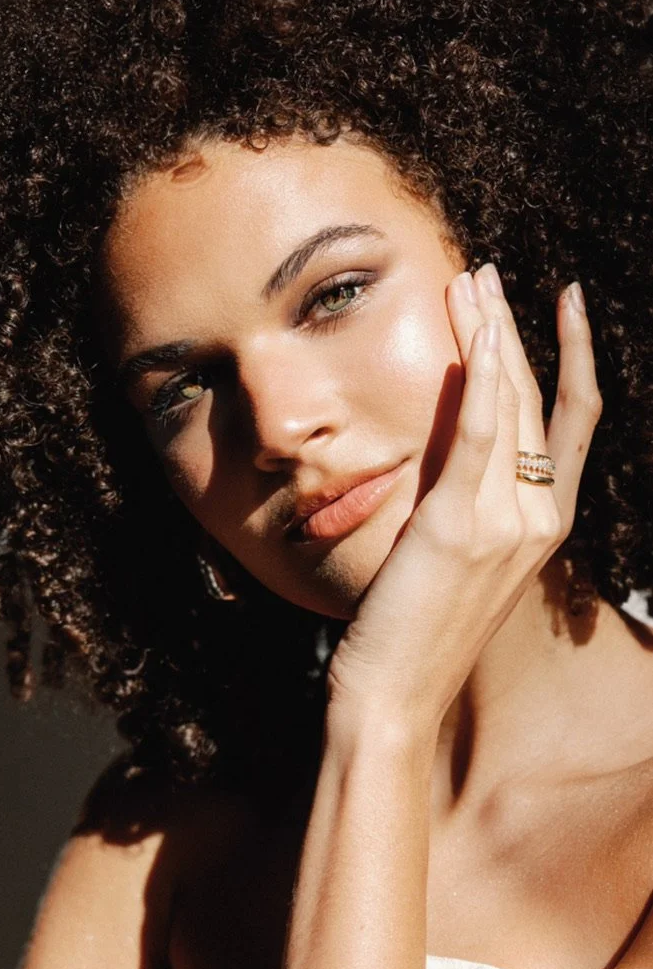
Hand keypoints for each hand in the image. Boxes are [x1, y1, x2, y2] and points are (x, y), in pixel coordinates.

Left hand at [326, 264, 601, 750]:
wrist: (396, 695)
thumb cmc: (415, 633)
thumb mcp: (455, 560)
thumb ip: (468, 503)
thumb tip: (452, 448)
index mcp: (545, 527)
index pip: (572, 424)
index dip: (572, 359)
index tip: (564, 307)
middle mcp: (541, 519)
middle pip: (541, 400)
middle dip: (515, 328)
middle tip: (488, 273)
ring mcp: (508, 522)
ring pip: (513, 403)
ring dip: (492, 332)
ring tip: (472, 278)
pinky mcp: (461, 521)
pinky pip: (483, 431)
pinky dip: (484, 375)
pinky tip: (477, 328)